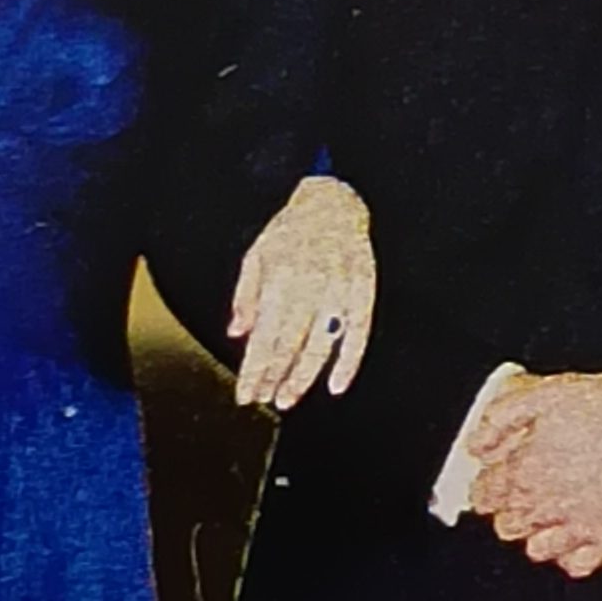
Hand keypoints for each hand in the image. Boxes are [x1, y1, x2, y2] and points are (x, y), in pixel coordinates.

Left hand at [226, 175, 375, 409]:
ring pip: (321, 345)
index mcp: (281, 276)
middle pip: (290, 344)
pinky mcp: (364, 291)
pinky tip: (337, 384)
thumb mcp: (258, 256)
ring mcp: (340, 289)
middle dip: (275, 377)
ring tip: (288, 398)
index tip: (245, 393)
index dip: (254, 369)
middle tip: (265, 399)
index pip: (265, 336)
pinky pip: (359, 334)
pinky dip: (349, 362)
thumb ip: (246, 296)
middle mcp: (311, 284)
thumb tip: (237, 333)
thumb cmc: (291, 230)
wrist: (334, 201)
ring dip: (304, 377)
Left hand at [466, 371, 601, 574]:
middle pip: (507, 526)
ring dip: (536, 535)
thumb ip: (501, 419)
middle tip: (518, 497)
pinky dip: (572, 556)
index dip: (485, 485)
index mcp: (525, 473)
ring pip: (538, 549)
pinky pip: (579, 564)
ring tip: (545, 520)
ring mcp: (578, 527)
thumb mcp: (545, 395)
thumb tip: (477, 443)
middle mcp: (547, 507)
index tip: (490, 481)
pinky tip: (575, 541)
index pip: (485, 493)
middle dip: (508, 511)